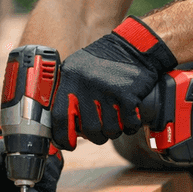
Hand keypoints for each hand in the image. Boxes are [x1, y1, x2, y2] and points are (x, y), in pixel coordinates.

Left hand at [51, 16, 177, 149]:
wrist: (133, 47)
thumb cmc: (103, 61)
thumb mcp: (77, 68)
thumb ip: (66, 89)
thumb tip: (59, 123)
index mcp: (70, 78)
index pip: (60, 116)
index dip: (63, 136)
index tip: (68, 144)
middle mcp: (87, 84)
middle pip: (88, 129)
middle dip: (96, 136)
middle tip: (99, 132)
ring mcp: (107, 90)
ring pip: (110, 130)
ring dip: (114, 131)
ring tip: (115, 122)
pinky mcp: (128, 95)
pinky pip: (128, 124)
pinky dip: (130, 127)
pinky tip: (129, 119)